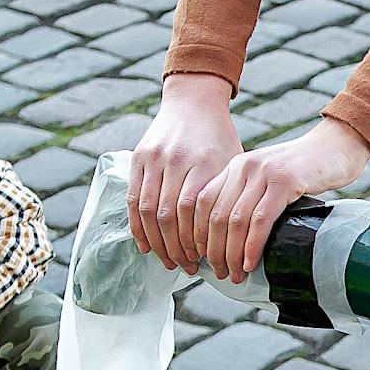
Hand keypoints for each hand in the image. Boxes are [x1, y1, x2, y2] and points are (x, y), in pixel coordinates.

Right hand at [130, 74, 241, 271]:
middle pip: (168, 215)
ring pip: (148, 211)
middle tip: (186, 268)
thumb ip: (228, 195)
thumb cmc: (219, 138)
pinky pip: (133, 200)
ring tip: (168, 262)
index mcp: (204, 161)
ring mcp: (154, 158)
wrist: (193, 101)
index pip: (193, 210)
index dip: (195, 240)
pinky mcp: (138, 158)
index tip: (203, 261)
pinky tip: (146, 245)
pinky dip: (138, 227)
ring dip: (157, 243)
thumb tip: (236, 241)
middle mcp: (176, 159)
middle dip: (176, 248)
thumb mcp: (232, 162)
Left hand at [195, 119, 369, 282]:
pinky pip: (260, 220)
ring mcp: (264, 173)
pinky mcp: (285, 182)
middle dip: (214, 251)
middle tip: (221, 273)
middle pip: (215, 215)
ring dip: (232, 254)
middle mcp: (244, 167)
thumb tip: (229, 240)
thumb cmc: (305, 169)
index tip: (201, 257)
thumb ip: (248, 197)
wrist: (337, 146)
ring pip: (235, 221)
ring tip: (235, 274)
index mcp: (235, 166)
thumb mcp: (268, 178)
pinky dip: (252, 246)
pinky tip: (250, 263)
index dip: (197, 234)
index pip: (202, 203)